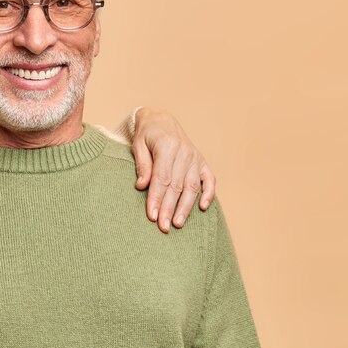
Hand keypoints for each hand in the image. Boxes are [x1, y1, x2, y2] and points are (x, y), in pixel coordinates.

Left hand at [131, 107, 215, 232]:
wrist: (160, 120)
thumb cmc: (146, 135)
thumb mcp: (137, 144)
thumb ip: (142, 165)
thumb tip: (142, 186)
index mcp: (168, 146)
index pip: (162, 178)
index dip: (157, 198)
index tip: (152, 215)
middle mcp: (185, 153)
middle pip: (177, 186)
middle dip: (169, 208)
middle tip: (163, 227)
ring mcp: (195, 158)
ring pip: (192, 187)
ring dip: (185, 207)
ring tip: (177, 224)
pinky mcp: (202, 162)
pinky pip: (209, 179)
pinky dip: (208, 193)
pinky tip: (203, 208)